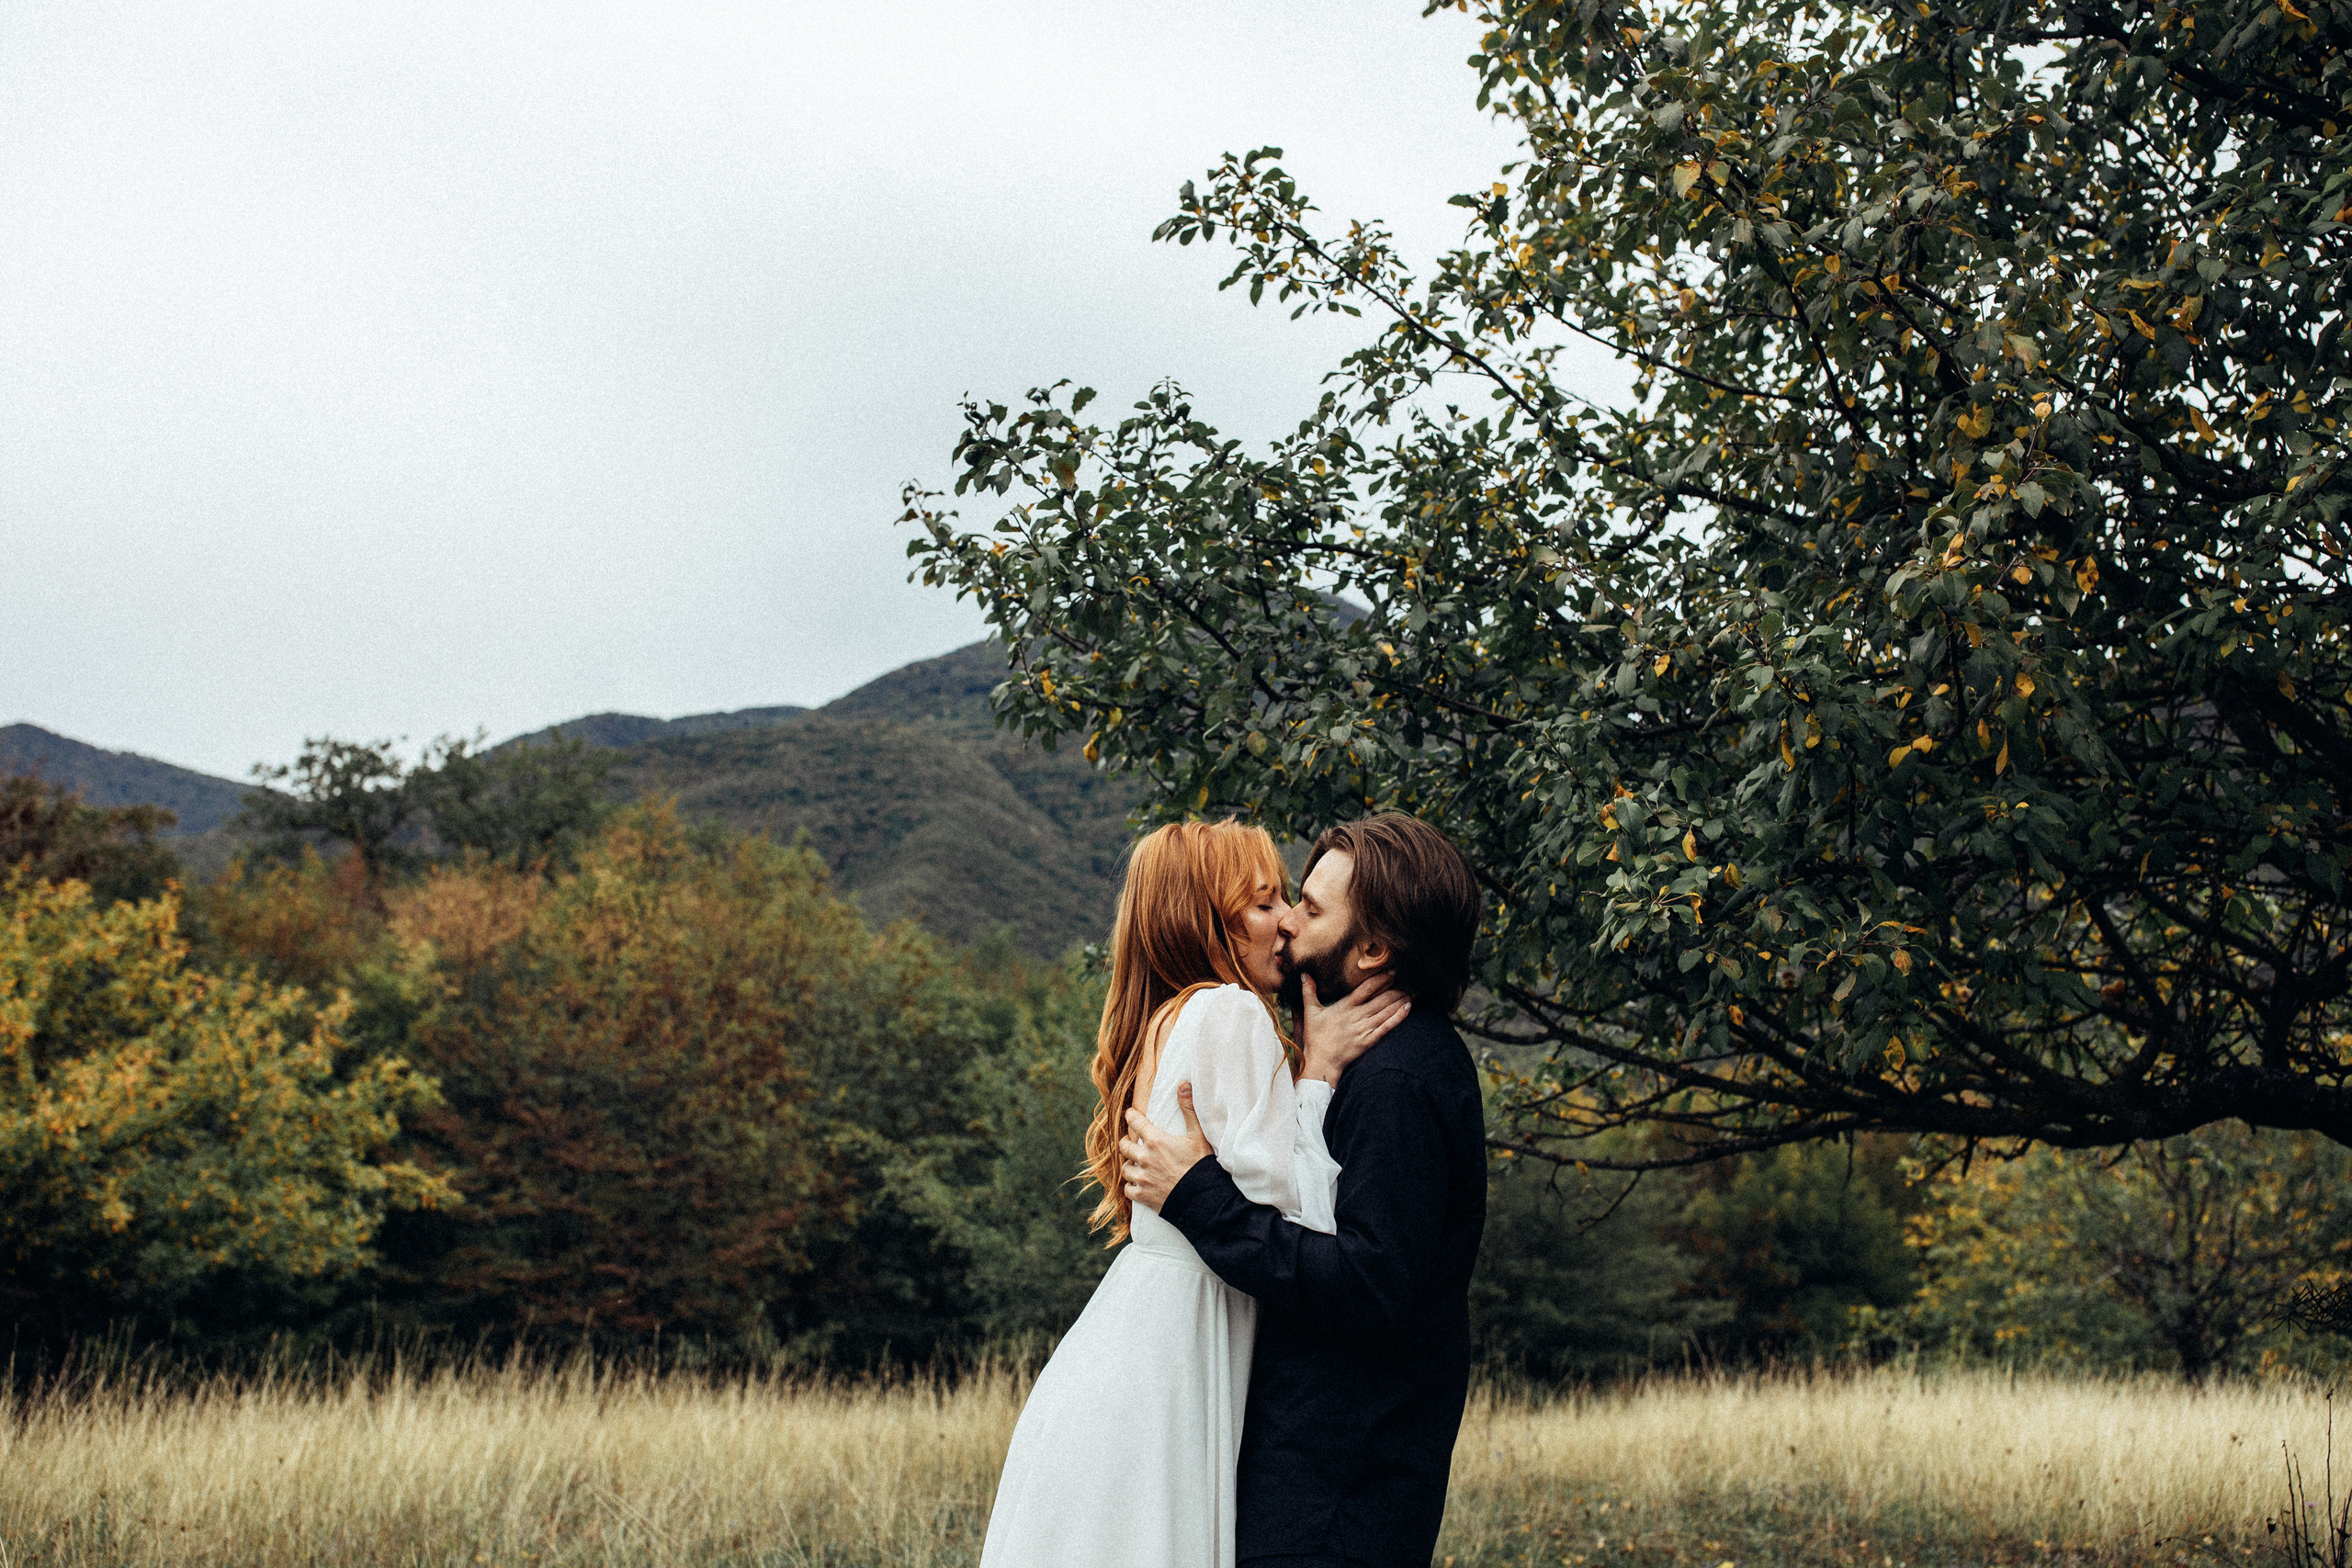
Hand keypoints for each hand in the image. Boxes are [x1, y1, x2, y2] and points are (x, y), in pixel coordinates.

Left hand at [1120, 1082, 1213, 1213]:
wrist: (1203, 1198)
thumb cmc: (1201, 1165)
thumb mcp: (1198, 1135)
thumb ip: (1189, 1108)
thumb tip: (1183, 1084)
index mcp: (1156, 1140)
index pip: (1135, 1122)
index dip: (1131, 1116)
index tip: (1130, 1114)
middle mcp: (1145, 1157)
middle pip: (1124, 1145)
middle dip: (1127, 1142)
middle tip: (1132, 1141)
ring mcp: (1142, 1177)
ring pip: (1125, 1168)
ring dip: (1129, 1164)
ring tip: (1135, 1163)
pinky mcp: (1143, 1195)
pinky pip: (1128, 1189)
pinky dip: (1132, 1186)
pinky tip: (1138, 1183)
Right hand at [1298, 972, 1409, 1085]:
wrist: (1321, 1062)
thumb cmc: (1316, 1037)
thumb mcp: (1310, 1013)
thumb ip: (1309, 992)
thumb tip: (1304, 975)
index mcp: (1344, 1007)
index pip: (1365, 989)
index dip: (1379, 979)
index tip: (1391, 972)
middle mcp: (1356, 1016)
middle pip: (1380, 999)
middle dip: (1396, 989)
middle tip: (1408, 981)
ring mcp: (1363, 1029)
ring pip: (1385, 1012)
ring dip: (1400, 1001)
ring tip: (1412, 992)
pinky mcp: (1368, 1041)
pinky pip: (1386, 1028)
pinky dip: (1398, 1018)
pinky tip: (1407, 1009)